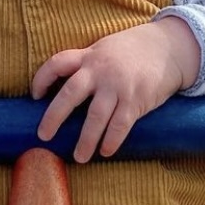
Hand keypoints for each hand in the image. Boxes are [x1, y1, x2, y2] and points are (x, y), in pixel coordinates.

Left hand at [30, 19, 200, 162]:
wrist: (169, 47)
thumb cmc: (132, 51)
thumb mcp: (104, 49)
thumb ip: (85, 65)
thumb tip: (63, 91)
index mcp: (89, 56)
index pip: (56, 63)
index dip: (41, 79)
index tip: (35, 96)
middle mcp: (100, 71)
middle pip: (70, 94)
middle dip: (54, 116)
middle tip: (44, 136)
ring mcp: (118, 86)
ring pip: (95, 117)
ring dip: (85, 140)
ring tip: (79, 157)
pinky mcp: (137, 100)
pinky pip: (120, 125)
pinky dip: (111, 140)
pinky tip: (105, 152)